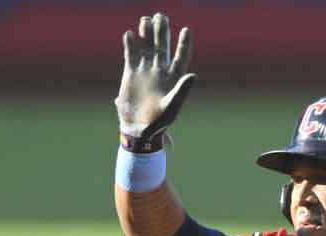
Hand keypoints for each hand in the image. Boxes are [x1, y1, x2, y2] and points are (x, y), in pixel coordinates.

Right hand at [115, 13, 196, 141]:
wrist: (139, 129)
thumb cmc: (159, 121)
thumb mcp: (173, 106)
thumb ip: (183, 90)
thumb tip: (194, 75)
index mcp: (174, 78)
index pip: (181, 56)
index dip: (184, 44)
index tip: (186, 30)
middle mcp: (160, 70)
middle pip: (162, 46)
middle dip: (163, 32)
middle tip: (162, 16)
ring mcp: (145, 70)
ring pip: (146, 46)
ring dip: (147, 33)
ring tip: (146, 19)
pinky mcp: (131, 72)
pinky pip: (131, 54)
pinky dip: (130, 44)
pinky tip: (130, 34)